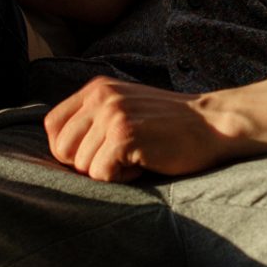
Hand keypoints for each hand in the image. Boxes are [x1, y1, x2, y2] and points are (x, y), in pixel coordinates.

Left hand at [43, 77, 240, 182]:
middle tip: (118, 159)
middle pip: (62, 149)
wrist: (213, 123)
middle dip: (85, 164)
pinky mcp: (124, 136)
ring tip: (137, 157)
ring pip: (82, 166)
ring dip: (109, 171)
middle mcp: (100, 97)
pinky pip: (101, 174)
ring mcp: (112, 115)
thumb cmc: (171, 125)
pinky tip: (143, 164)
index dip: (68, 149)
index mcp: (97, 88)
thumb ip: (95, 118)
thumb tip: (60, 151)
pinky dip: (121, 178)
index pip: (52, 125)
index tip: (94, 155)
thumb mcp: (126, 107)